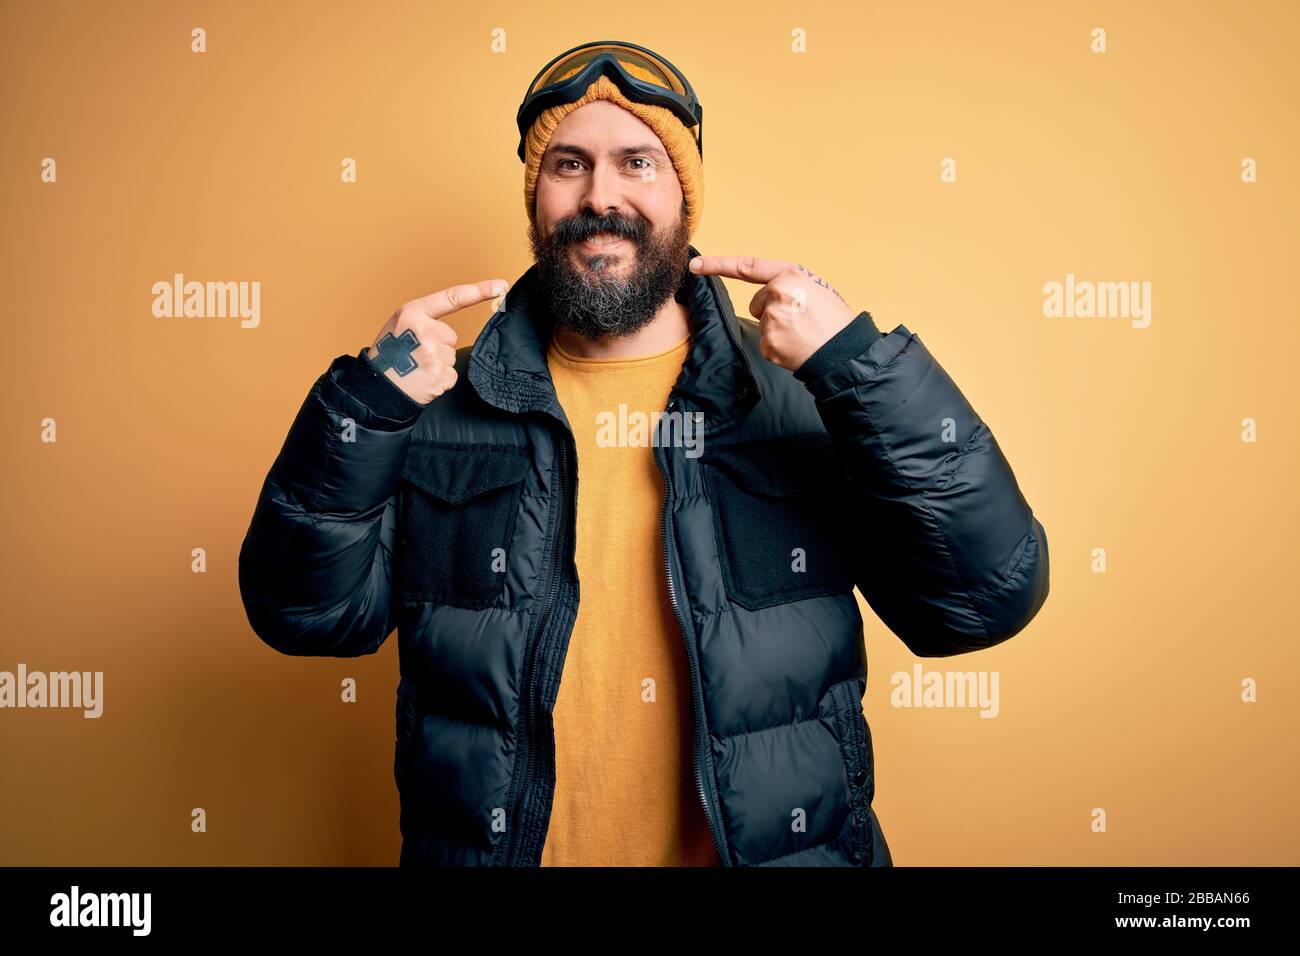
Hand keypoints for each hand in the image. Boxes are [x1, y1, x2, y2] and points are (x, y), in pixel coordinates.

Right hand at [367, 279, 506, 403]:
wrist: (376, 387)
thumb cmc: (388, 355)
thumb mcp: (398, 325)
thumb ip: (423, 320)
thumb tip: (450, 331)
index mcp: (413, 313)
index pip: (452, 298)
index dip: (479, 291)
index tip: (500, 286)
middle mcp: (424, 331)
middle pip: (450, 336)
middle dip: (437, 346)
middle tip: (414, 355)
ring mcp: (433, 354)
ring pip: (450, 356)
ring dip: (438, 364)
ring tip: (416, 368)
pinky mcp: (439, 376)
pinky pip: (451, 375)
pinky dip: (439, 380)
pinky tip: (422, 380)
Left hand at [688, 256, 855, 370]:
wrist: (846, 351)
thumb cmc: (835, 321)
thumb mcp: (817, 289)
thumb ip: (790, 285)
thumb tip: (770, 293)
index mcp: (790, 275)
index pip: (746, 267)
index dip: (717, 265)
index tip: (696, 265)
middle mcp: (777, 293)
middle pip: (757, 303)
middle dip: (772, 311)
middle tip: (800, 320)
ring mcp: (772, 319)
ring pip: (763, 324)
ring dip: (779, 331)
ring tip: (803, 334)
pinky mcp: (770, 342)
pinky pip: (767, 344)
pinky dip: (780, 348)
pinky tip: (798, 347)